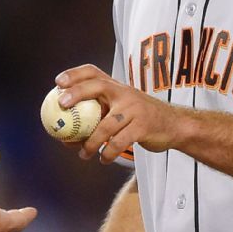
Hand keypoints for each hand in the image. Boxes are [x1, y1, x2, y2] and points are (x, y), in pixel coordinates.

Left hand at [55, 65, 186, 163]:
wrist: (175, 125)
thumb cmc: (140, 118)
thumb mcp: (122, 108)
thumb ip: (99, 115)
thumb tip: (64, 135)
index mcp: (116, 86)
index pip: (93, 72)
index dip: (74, 74)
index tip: (57, 83)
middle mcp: (124, 93)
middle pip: (98, 86)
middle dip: (77, 93)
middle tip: (62, 105)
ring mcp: (134, 109)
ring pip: (106, 125)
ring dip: (90, 142)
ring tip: (83, 154)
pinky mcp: (142, 126)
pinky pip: (119, 142)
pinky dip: (108, 153)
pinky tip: (103, 159)